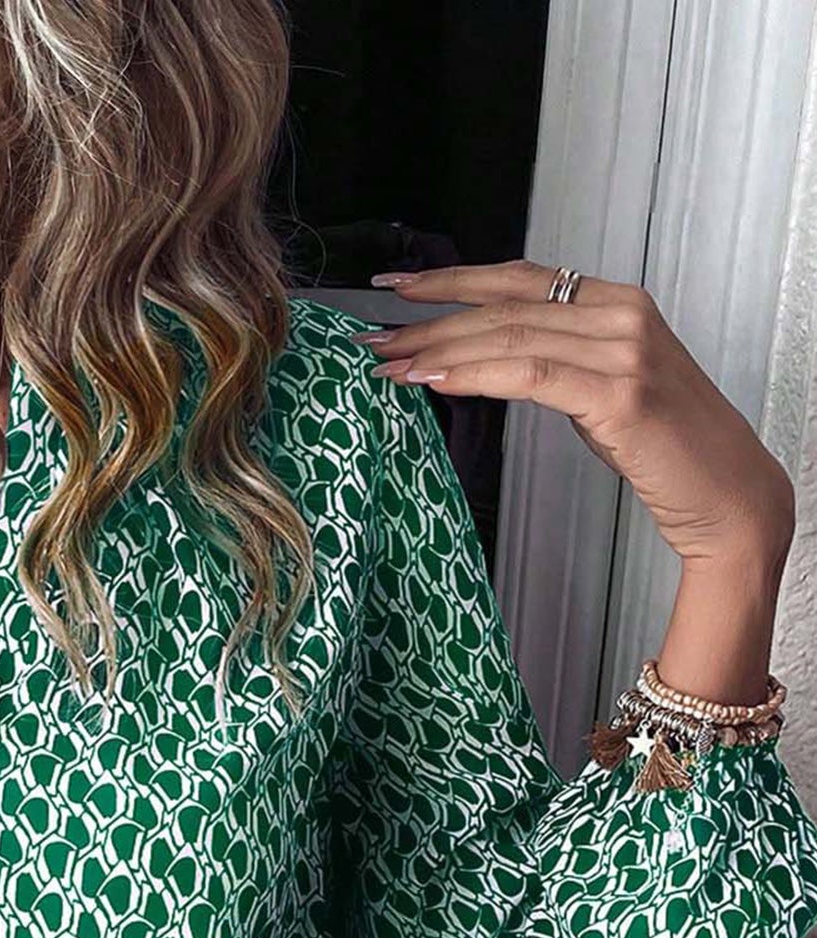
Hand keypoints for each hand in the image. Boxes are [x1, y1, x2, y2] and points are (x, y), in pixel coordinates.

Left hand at [356, 258, 795, 576]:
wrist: (725, 493)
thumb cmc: (664, 448)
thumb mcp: (603, 389)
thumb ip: (557, 361)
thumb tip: (485, 359)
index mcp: (616, 303)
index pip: (518, 278)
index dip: (453, 280)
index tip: (398, 288)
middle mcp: (620, 314)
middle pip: (504, 305)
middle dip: (431, 321)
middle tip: (377, 338)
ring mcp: (623, 350)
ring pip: (509, 336)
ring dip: (440, 349)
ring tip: (391, 365)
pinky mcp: (619, 393)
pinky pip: (529, 374)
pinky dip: (476, 375)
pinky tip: (436, 381)